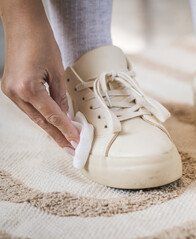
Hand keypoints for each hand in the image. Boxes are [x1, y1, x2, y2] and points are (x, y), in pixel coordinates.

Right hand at [0, 0, 78, 150]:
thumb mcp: (57, 71)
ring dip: (50, 128)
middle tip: (71, 149)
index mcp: (28, 89)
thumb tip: (65, 114)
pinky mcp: (10, 88)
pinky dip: (41, 115)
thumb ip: (60, 96)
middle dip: (57, 136)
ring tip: (64, 140)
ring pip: (34, 116)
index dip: (66, 130)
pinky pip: (28, 107)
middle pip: (41, 121)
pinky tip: (52, 123)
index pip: (53, 116)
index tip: (77, 142)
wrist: (23, 25)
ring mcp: (10, 91)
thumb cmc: (41, 42)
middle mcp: (15, 93)